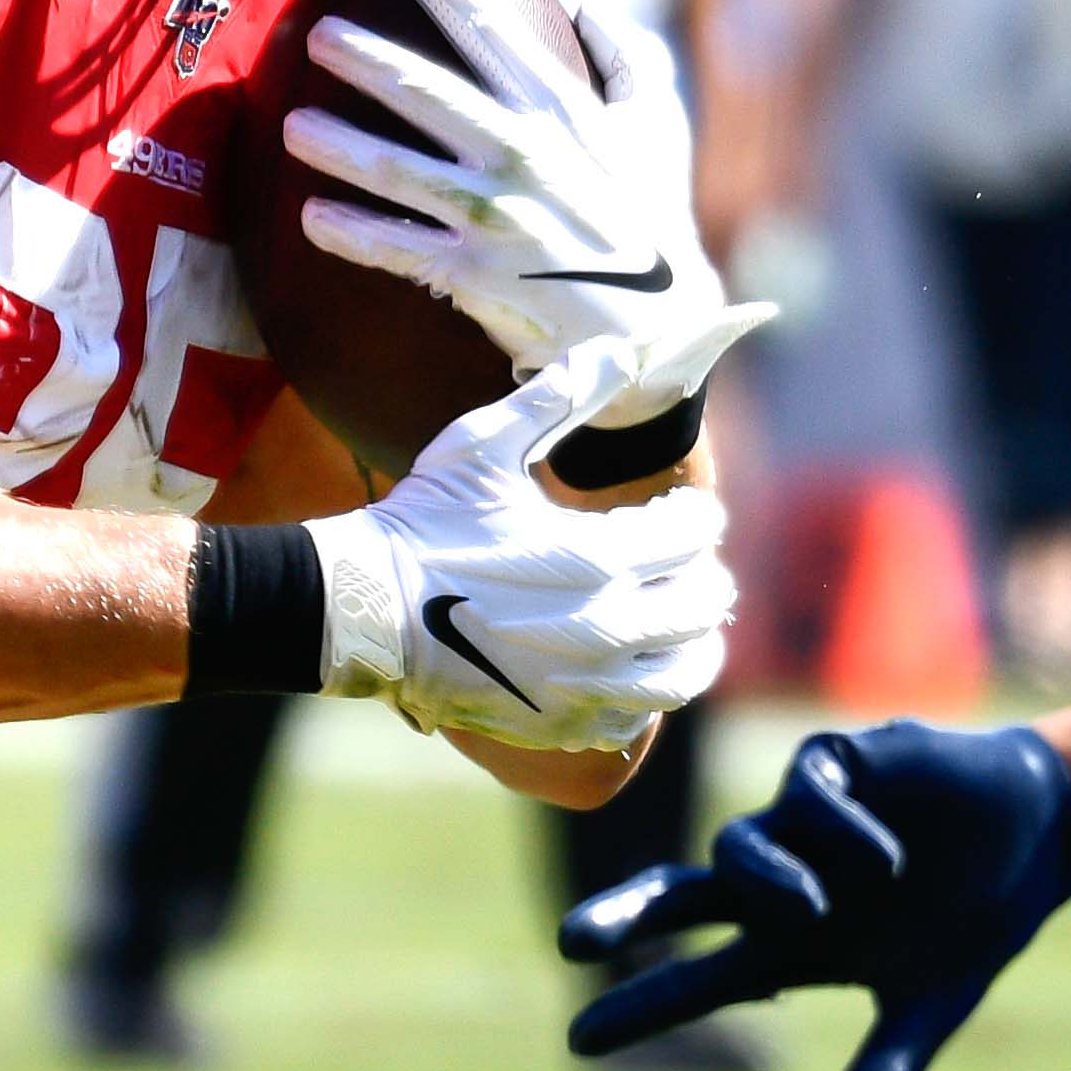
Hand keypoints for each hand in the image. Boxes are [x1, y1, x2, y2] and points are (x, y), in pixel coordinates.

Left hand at [287, 0, 754, 421]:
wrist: (656, 326)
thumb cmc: (653, 218)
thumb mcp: (659, 128)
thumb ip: (630, 56)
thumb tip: (588, 3)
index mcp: (560, 111)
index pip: (490, 29)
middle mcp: (520, 155)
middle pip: (424, 92)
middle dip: (364, 58)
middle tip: (318, 34)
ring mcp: (492, 216)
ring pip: (396, 169)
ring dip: (337, 145)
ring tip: (292, 126)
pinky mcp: (472, 273)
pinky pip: (396, 248)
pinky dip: (351, 233)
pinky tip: (311, 216)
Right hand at [304, 343, 731, 749]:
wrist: (365, 610)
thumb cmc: (424, 522)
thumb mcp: (485, 445)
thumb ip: (560, 397)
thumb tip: (623, 348)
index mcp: (598, 555)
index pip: (693, 534)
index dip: (697, 516)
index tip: (687, 512)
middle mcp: (605, 626)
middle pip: (701, 604)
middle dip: (705, 576)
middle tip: (694, 564)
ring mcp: (584, 684)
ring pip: (683, 671)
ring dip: (696, 643)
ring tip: (688, 626)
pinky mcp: (559, 723)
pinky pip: (634, 718)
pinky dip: (647, 695)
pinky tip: (636, 673)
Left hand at [562, 721, 1070, 1070]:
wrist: (1042, 832)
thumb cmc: (977, 920)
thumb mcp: (930, 1005)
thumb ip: (886, 1070)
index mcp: (790, 946)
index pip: (696, 978)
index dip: (640, 1006)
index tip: (578, 1042)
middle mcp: (780, 883)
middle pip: (678, 897)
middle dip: (624, 916)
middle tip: (569, 944)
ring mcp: (800, 824)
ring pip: (739, 846)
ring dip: (766, 882)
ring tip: (810, 913)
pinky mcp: (837, 765)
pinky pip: (807, 795)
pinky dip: (837, 833)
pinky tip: (886, 861)